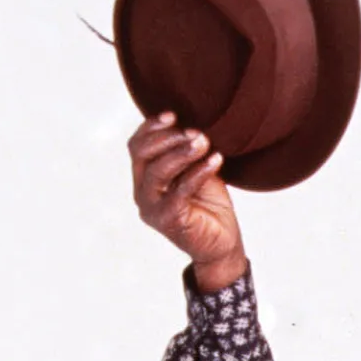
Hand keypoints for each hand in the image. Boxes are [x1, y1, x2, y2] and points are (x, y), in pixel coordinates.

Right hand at [128, 114, 247, 290]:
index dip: (150, 128)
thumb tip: (190, 127)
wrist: (224, 245)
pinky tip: (215, 160)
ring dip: (182, 153)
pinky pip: (180, 191)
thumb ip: (187, 155)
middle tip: (196, 133)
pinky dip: (198, 172)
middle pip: (142, 155)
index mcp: (144, 178)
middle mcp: (142, 192)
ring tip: (204, 142)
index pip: (137, 147)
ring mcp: (151, 207)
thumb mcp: (197, 173)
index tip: (172, 115)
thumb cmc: (210, 207)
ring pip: (157, 171)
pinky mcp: (167, 220)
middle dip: (168, 138)